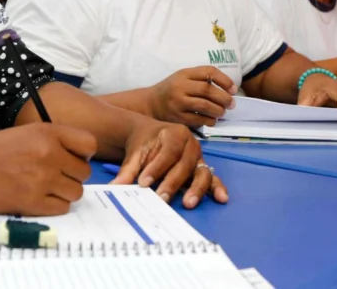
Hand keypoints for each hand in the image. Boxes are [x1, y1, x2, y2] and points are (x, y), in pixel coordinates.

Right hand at [0, 123, 96, 215]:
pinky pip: (62, 208)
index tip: (72, 158)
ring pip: (76, 192)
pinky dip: (53, 205)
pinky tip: (37, 198)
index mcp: (47, 133)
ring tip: (45, 188)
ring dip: (64, 192)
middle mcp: (48, 154)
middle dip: (72, 175)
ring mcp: (42, 180)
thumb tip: (79, 158)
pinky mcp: (33, 203)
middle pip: (84, 172)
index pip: (89, 144)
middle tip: (54, 176)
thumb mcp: (25, 132)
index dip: (83, 153)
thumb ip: (53, 140)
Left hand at [111, 122, 227, 208]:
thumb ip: (127, 170)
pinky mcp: (202, 169)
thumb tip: (114, 186)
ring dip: (196, 189)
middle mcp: (191, 145)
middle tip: (161, 198)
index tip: (143, 183)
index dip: (157, 168)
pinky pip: (212, 178)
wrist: (151, 135)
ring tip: (188, 203)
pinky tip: (221, 198)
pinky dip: (217, 188)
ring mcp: (199, 157)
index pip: (168, 152)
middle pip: (185, 164)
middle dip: (172, 182)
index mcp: (175, 134)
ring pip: (201, 172)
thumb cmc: (145, 142)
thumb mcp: (135, 152)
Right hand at [149, 66, 237, 126]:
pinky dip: (209, 121)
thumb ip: (201, 80)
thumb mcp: (183, 78)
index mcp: (184, 74)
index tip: (233, 89)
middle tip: (231, 104)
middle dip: (224, 98)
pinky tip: (212, 120)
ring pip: (204, 105)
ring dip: (218, 110)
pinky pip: (198, 120)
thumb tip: (228, 89)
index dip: (225, 80)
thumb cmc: (171, 89)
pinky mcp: (177, 117)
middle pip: (208, 90)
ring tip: (222, 112)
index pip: (208, 71)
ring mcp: (178, 102)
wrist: (150, 103)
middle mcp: (180, 86)